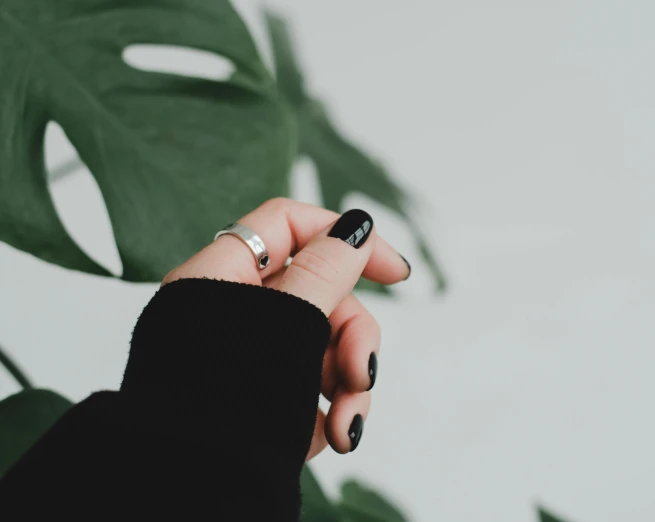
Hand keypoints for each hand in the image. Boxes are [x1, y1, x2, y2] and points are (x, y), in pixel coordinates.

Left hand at [163, 198, 410, 457]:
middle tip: (361, 373)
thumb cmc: (225, 402)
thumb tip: (356, 224)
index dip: (346, 237)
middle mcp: (234, 311)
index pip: (290, 225)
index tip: (396, 273)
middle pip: (320, 295)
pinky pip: (311, 389)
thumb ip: (327, 269)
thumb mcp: (285, 323)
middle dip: (352, 337)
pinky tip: (325, 438)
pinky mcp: (262, 401)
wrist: (188, 489)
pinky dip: (327, 411)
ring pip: (323, 347)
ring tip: (343, 428)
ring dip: (348, 385)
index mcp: (222, 275)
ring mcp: (249, 358)